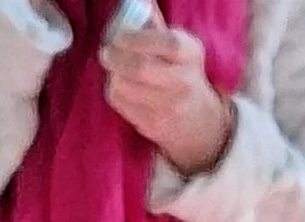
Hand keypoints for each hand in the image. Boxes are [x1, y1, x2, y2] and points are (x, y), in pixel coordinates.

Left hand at [102, 21, 233, 175]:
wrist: (199, 120)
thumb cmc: (182, 73)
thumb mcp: (180, 47)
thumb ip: (156, 25)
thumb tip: (138, 3)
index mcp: (190, 55)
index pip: (166, 44)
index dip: (137, 39)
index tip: (119, 38)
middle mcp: (184, 83)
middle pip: (142, 69)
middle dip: (117, 58)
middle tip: (105, 52)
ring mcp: (169, 108)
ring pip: (127, 88)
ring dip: (113, 75)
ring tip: (114, 69)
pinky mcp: (154, 126)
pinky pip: (122, 104)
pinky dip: (115, 92)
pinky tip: (120, 86)